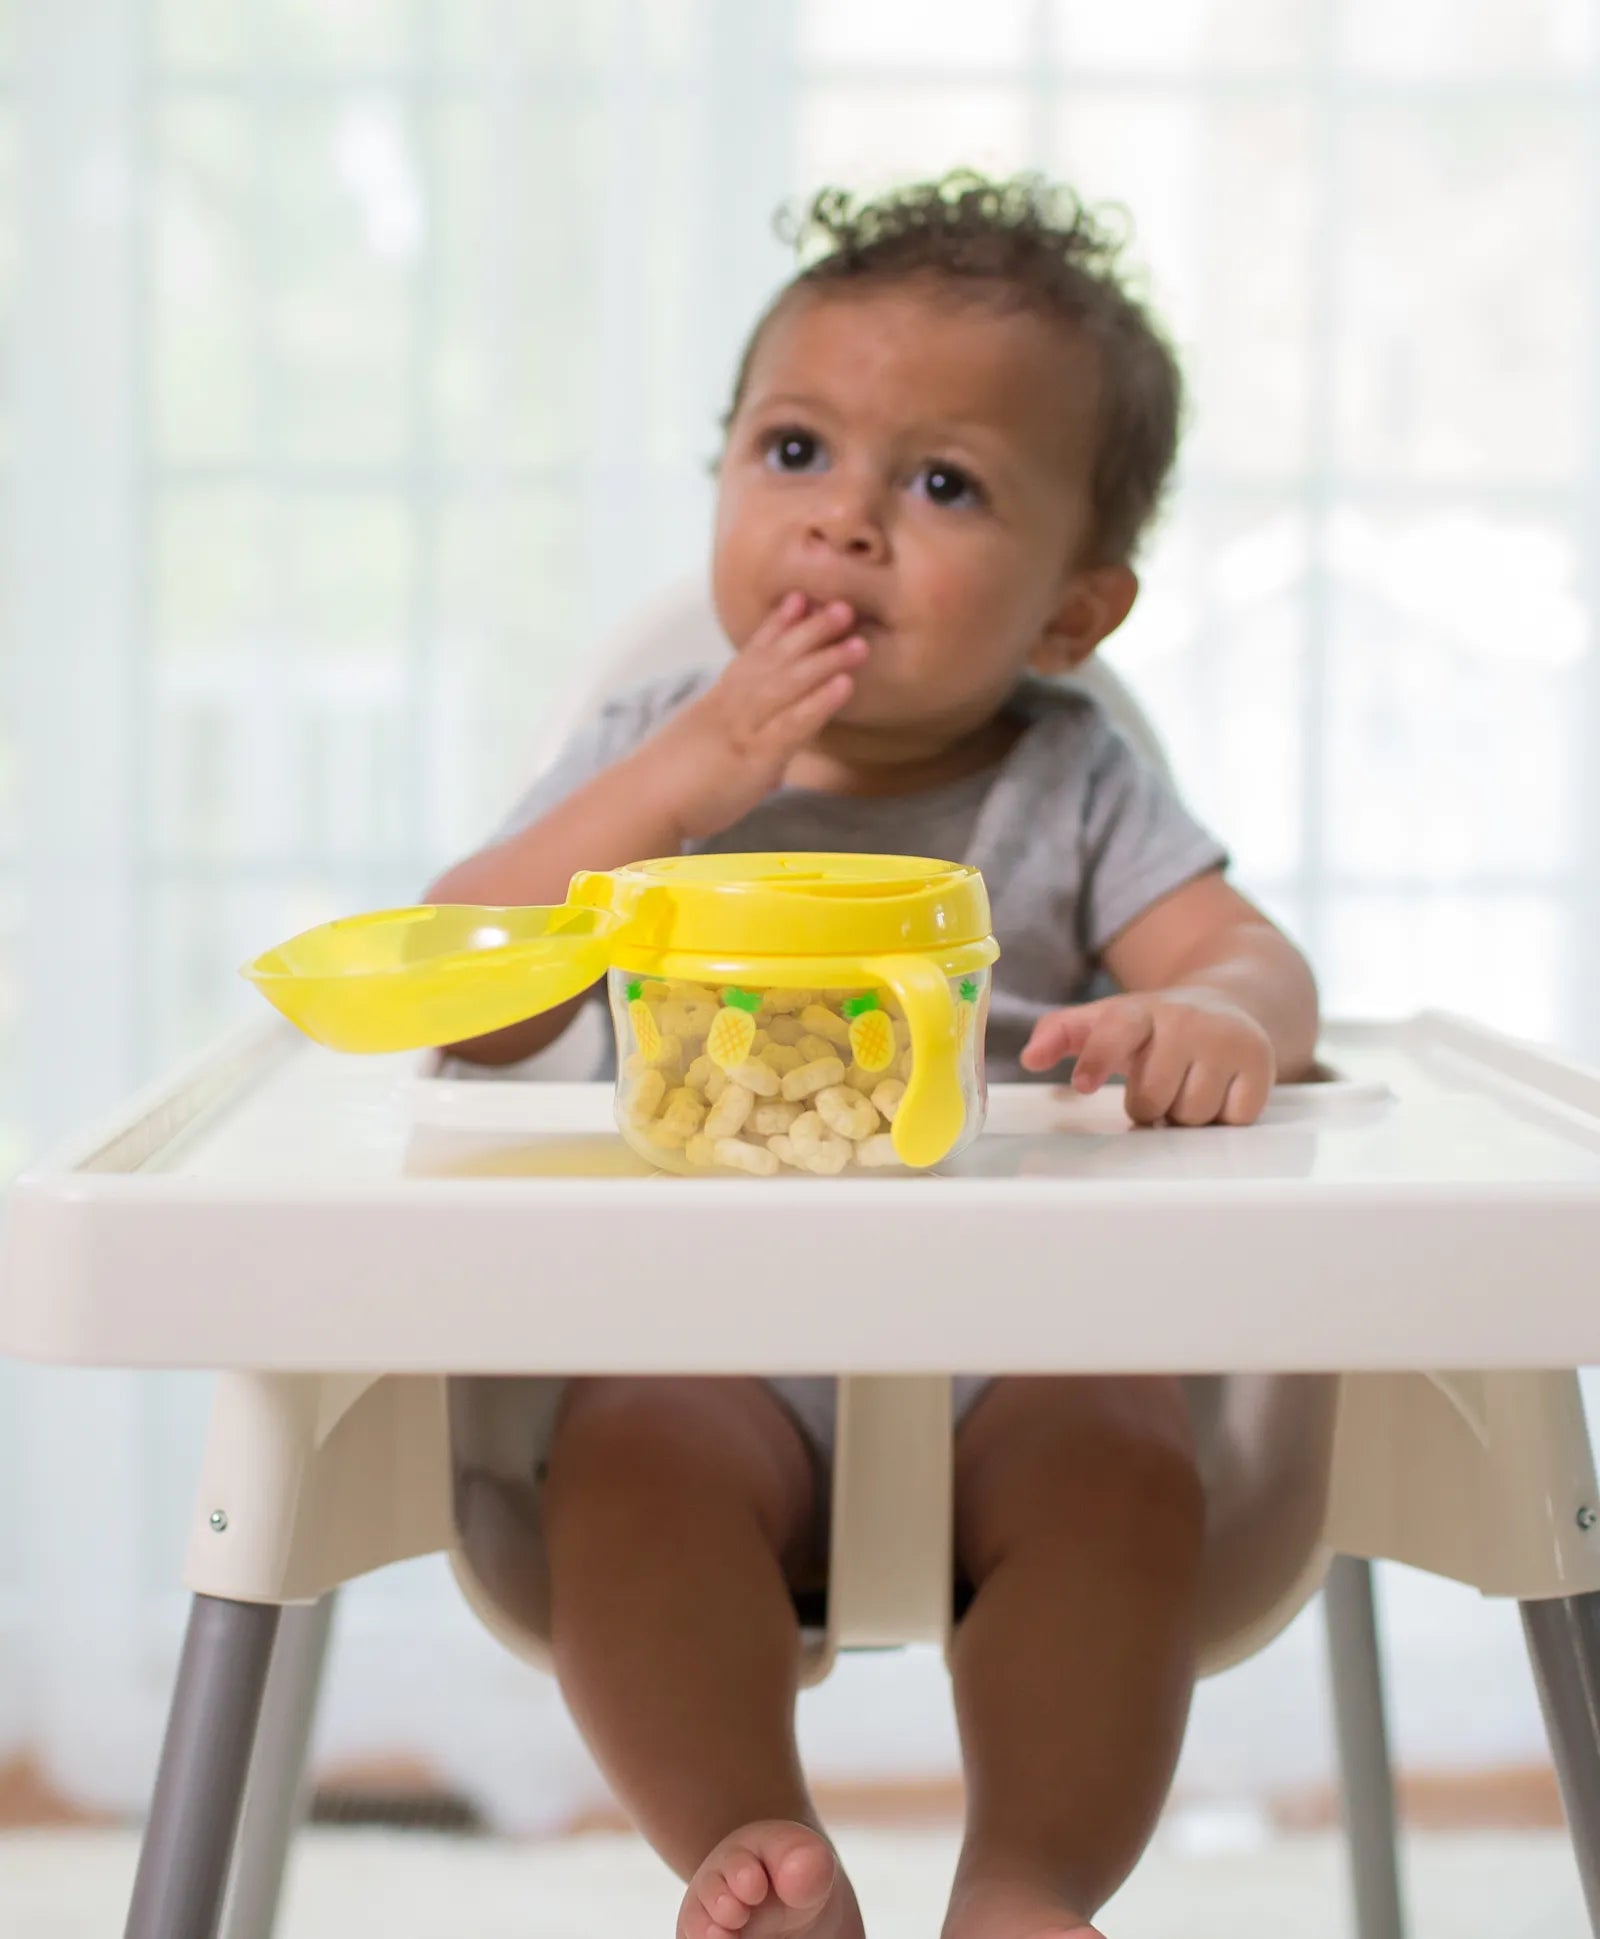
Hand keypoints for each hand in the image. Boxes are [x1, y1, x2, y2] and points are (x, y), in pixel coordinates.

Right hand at [647, 593, 866, 840]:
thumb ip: (742, 747)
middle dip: (811, 631)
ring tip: (858, 643)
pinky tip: (845, 686)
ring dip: (826, 660)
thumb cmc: (672, 783)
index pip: (751, 654)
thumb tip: (770, 760)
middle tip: (844, 607)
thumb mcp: (705, 753)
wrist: (642, 800)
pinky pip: (792, 723)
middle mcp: (731, 705)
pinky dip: (820, 701)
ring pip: (789, 683)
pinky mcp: (754, 755)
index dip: (777, 625)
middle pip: (776, 659)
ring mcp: (744, 726)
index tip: (800, 599)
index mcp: (718, 701)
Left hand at [1020, 989, 1275, 1126]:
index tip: (1083, 1085)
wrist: (1228, 1002)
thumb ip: (1062, 1033)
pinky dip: (1223, 1116)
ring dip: (1185, 1114)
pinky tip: (1219, 1090)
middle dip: (1150, 1105)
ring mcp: (1225, 1039)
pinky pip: (1233, 1118)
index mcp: (1138, 1011)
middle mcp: (1184, 1020)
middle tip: (1158, 1086)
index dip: (1098, 1058)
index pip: (1115, 1032)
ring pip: (1192, 1114)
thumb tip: (1030, 1057)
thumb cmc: (1155, 1026)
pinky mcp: (1260, 1061)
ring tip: (1188, 1086)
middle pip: (1152, 1097)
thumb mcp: (1107, 1020)